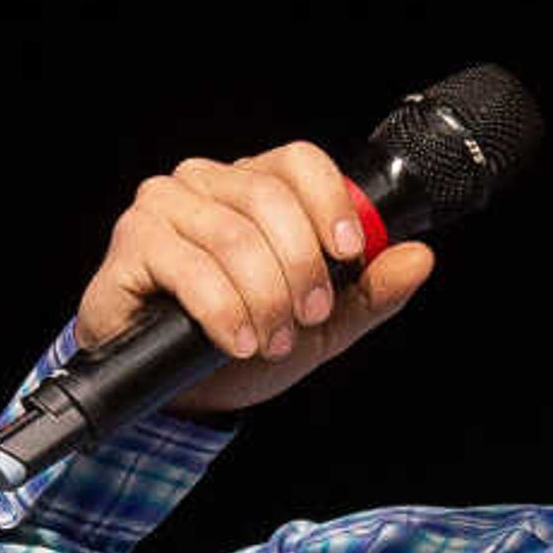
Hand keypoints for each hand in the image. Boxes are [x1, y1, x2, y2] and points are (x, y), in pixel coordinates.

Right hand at [75, 142, 436, 416]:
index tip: (348, 254)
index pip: (301, 162)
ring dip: (263, 299)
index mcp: (257, 187)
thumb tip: (419, 258)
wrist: (182, 390)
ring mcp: (166, 206)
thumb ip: (369, 292)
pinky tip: (235, 341)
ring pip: (234, 238)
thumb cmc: (244, 343)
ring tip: (270, 341)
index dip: (331, 204)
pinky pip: (189, 267)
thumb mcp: (322, 326)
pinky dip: (222, 311)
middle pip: (271, 200)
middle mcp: (208, 184)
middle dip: (301, 268)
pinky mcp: (133, 242)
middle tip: (307, 318)